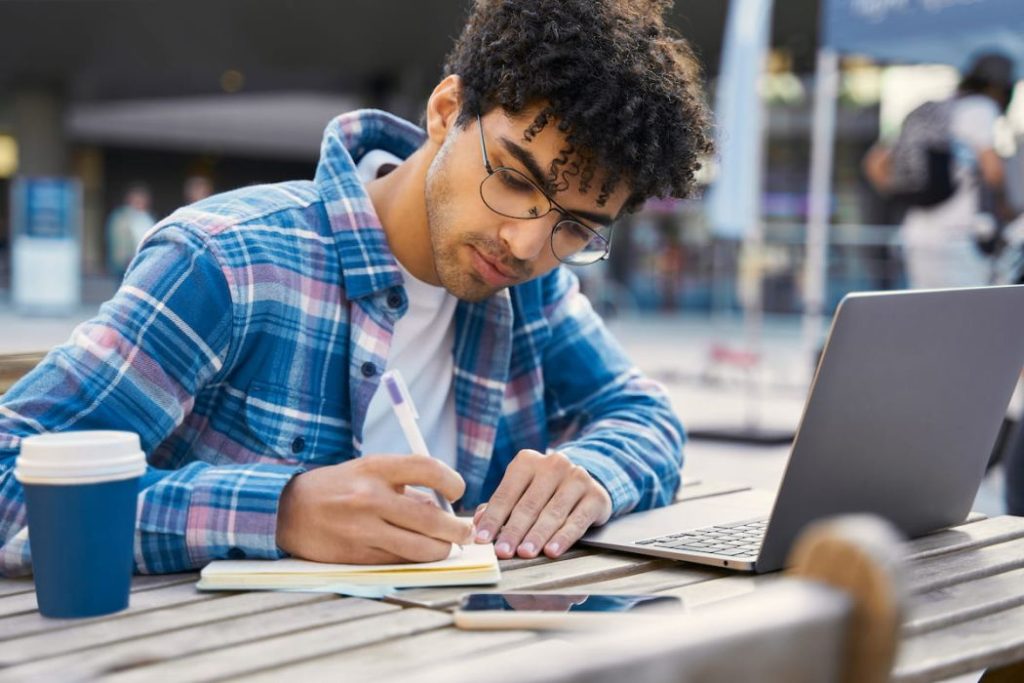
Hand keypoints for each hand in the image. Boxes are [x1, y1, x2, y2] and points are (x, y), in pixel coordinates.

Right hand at [275, 454, 473, 563]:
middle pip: (432, 518)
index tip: (458, 490)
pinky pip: (400, 561)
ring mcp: (364, 529)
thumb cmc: (338, 488)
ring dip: (441, 549)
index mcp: (376, 468)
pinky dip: (415, 559)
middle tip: (465, 532)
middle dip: (457, 529)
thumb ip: (405, 487)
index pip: (427, 467)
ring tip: (445, 546)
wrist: (290, 510)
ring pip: (421, 548)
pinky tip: (418, 553)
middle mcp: (370, 497)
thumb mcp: (369, 472)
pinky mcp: (358, 556)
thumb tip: (443, 508)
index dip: (452, 480)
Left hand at [473, 449, 611, 558]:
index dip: (493, 518)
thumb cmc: (544, 491)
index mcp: (527, 461)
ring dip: (537, 536)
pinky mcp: (596, 495)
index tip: (482, 540)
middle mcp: (553, 465)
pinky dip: (563, 538)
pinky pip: (577, 521)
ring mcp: (577, 478)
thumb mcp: (521, 492)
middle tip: (503, 551)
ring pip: (552, 513)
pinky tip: (552, 551)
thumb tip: (477, 521)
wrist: (586, 483)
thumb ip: (500, 506)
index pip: (506, 494)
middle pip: (529, 504)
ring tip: (525, 553)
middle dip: (514, 531)